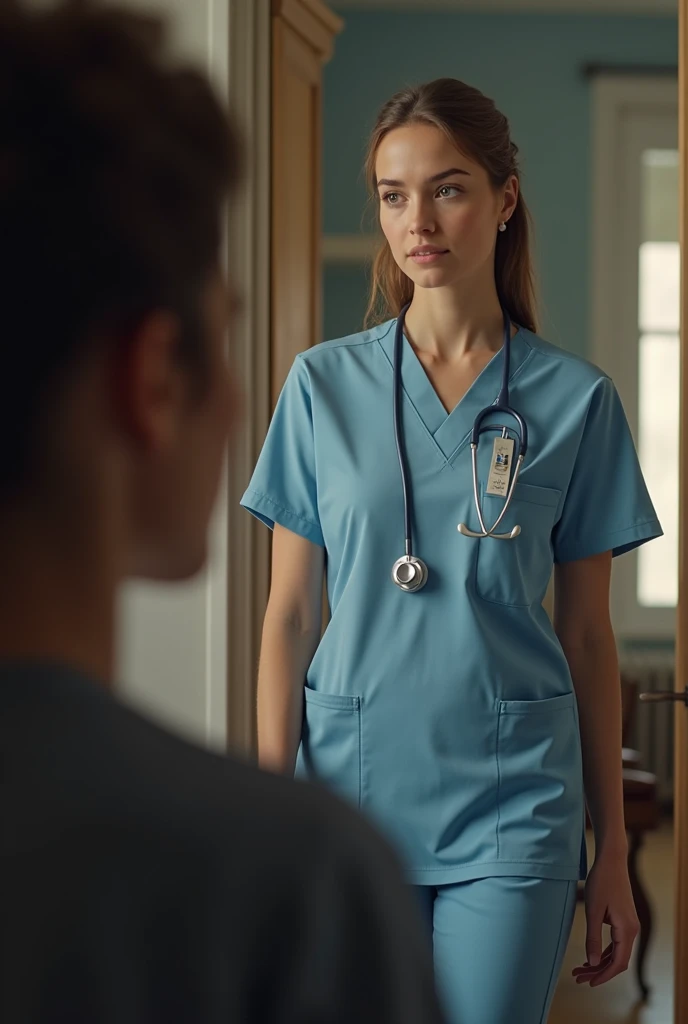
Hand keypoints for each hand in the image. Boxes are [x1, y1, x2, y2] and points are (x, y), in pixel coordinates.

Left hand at [572, 851, 638, 986]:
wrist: (612, 860)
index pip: (618, 963)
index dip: (603, 976)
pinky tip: (590, 956)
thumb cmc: (601, 882)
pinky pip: (616, 943)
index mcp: (627, 930)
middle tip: (578, 977)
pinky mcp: (624, 920)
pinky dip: (603, 951)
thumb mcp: (593, 911)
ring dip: (599, 962)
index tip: (588, 983)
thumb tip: (593, 963)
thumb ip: (593, 938)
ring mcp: (629, 925)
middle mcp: (632, 930)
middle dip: (598, 971)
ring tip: (579, 970)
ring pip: (616, 952)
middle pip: (617, 960)